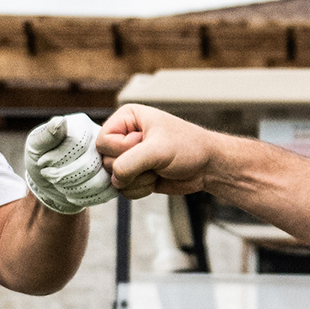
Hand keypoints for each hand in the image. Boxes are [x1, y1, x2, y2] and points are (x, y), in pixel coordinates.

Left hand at [22, 113, 116, 214]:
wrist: (47, 180)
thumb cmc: (40, 158)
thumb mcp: (35, 145)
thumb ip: (46, 135)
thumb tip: (59, 122)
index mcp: (82, 125)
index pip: (78, 144)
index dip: (58, 159)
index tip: (42, 163)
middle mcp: (101, 139)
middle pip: (90, 164)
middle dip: (65, 176)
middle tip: (50, 177)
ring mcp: (109, 158)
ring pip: (101, 180)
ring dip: (75, 189)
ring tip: (60, 185)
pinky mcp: (113, 177)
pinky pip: (108, 192)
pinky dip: (87, 198)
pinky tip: (73, 194)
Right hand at [95, 105, 213, 198]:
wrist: (207, 166)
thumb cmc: (188, 147)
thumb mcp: (157, 150)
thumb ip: (128, 163)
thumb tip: (114, 179)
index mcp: (126, 118)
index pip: (102, 141)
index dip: (121, 149)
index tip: (143, 144)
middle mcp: (124, 136)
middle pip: (105, 161)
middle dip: (132, 167)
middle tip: (154, 159)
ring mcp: (128, 157)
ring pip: (114, 178)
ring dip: (139, 179)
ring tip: (158, 168)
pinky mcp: (134, 175)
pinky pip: (124, 189)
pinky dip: (142, 188)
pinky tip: (157, 178)